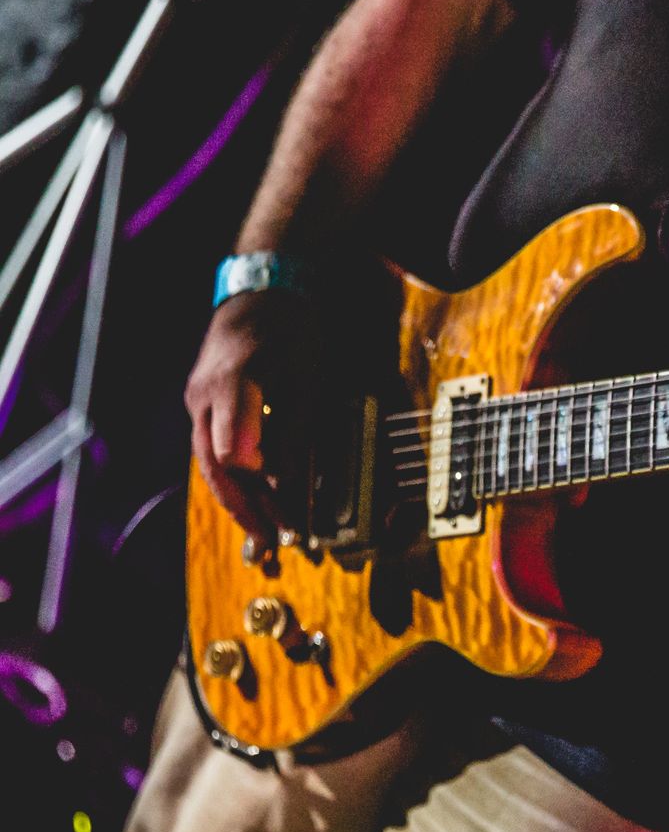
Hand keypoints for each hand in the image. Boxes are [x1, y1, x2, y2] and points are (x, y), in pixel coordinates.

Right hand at [183, 288, 312, 542]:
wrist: (262, 289)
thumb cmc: (291, 328)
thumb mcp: (307, 377)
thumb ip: (295, 430)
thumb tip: (287, 482)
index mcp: (233, 383)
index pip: (231, 448)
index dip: (253, 483)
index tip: (277, 505)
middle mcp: (204, 395)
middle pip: (216, 465)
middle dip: (243, 508)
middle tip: (270, 542)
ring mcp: (197, 399)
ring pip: (211, 462)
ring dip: (238, 500)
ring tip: (263, 533)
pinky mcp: (202, 403)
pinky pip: (213, 448)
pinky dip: (234, 478)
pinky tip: (254, 501)